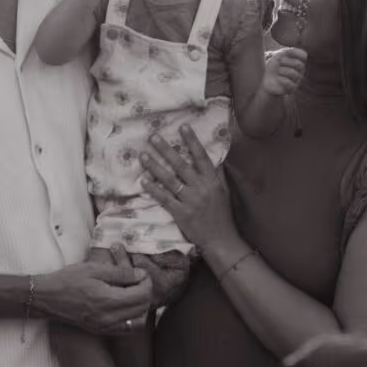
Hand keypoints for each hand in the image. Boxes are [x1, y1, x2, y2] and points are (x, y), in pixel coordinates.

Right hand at [37, 245, 152, 334]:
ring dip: (141, 307)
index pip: (142, 295)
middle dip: (145, 292)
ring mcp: (105, 327)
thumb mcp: (93, 269)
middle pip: (143, 308)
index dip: (146, 282)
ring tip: (132, 293)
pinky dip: (132, 317)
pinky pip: (127, 329)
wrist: (46, 298)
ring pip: (138, 321)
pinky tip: (124, 305)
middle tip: (137, 280)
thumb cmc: (67, 280)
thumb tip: (141, 275)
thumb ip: (120, 273)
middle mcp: (109, 317)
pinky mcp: (101, 331)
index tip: (140, 273)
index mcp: (108, 300)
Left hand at [139, 124, 238, 252]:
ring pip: (170, 180)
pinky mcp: (181, 214)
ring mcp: (190, 201)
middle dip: (166, 150)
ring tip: (143, 155)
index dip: (192, 141)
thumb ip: (217, 175)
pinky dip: (154, 189)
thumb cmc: (222, 215)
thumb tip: (214, 158)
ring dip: (155, 166)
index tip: (183, 126)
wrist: (221, 240)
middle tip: (153, 137)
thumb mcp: (223, 191)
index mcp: (212, 181)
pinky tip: (144, 181)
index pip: (201, 156)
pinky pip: (165, 198)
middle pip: (181, 165)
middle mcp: (201, 188)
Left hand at [262, 46, 306, 96]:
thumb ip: (291, 51)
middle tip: (279, 61)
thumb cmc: (273, 64)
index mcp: (299, 61)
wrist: (265, 77)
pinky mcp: (292, 88)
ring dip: (283, 71)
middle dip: (287, 61)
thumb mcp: (280, 54)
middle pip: (299, 64)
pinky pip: (290, 83)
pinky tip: (278, 78)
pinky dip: (282, 80)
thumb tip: (304, 54)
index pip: (304, 55)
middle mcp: (300, 71)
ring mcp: (297, 80)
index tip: (284, 53)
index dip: (294, 53)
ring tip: (278, 71)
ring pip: (295, 74)